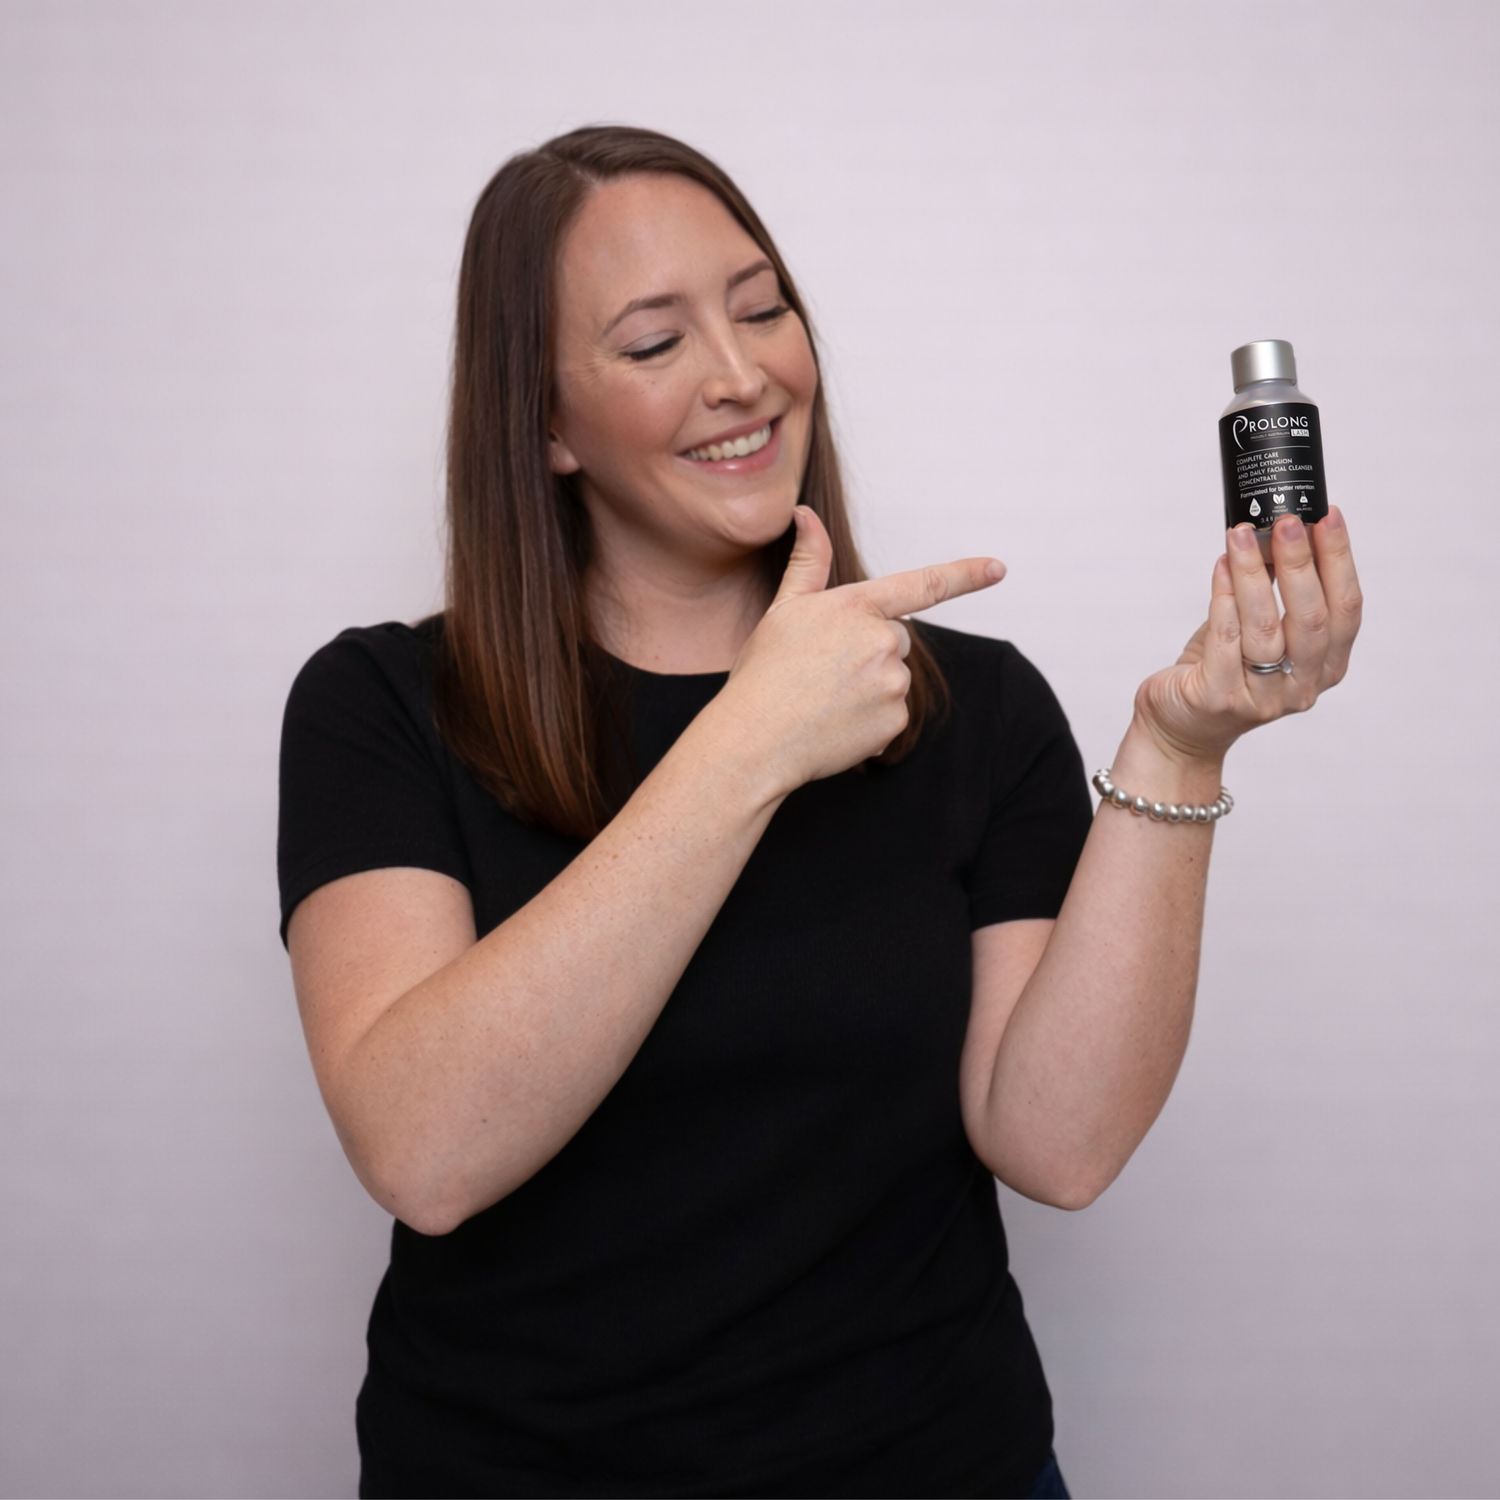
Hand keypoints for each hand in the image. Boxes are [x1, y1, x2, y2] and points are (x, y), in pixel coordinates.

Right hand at [720, 508, 1004, 793]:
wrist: (756, 740)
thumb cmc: (764, 674)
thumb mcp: (783, 610)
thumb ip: (808, 562)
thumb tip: (806, 514)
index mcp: (856, 606)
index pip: (922, 584)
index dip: (965, 575)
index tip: (998, 568)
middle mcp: (881, 640)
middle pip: (896, 638)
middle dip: (869, 650)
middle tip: (823, 670)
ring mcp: (892, 682)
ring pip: (893, 677)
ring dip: (869, 686)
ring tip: (824, 699)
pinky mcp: (895, 720)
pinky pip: (892, 714)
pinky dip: (869, 720)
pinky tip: (835, 723)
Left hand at [1134, 508, 1362, 767]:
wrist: (1179, 725)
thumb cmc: (1221, 669)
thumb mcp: (1259, 627)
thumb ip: (1274, 589)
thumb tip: (1276, 529)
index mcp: (1327, 666)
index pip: (1345, 608)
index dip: (1340, 560)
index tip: (1328, 516)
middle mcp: (1302, 686)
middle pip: (1311, 618)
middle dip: (1301, 562)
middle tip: (1287, 521)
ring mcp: (1263, 698)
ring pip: (1265, 626)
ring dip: (1254, 573)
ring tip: (1241, 535)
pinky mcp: (1221, 698)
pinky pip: (1225, 640)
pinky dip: (1224, 598)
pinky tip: (1220, 567)